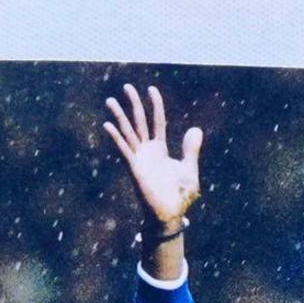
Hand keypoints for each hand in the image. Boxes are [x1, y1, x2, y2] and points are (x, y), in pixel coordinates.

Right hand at [100, 83, 200, 228]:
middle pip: (139, 122)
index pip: (156, 122)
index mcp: (160, 150)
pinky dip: (116, 138)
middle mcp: (147, 151)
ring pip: (128, 132)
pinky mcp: (134, 169)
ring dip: (119, 116)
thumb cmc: (180, 196)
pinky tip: (108, 125)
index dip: (154, 105)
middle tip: (126, 86)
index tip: (151, 89)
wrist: (171, 215)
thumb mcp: (189, 168)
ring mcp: (139, 159)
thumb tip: (195, 129)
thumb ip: (190, 149)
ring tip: (110, 100)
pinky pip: (124, 150)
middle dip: (133, 104)